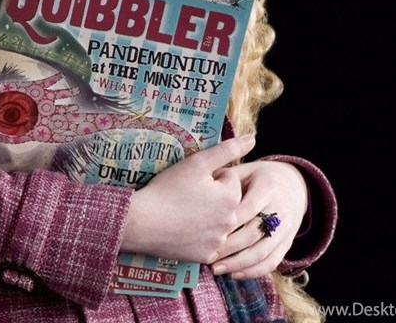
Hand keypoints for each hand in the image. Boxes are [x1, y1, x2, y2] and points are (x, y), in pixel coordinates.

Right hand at [120, 134, 254, 264]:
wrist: (142, 222)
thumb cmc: (168, 189)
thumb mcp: (197, 163)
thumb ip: (227, 149)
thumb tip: (252, 138)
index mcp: (231, 197)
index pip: (229, 179)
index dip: (210, 177)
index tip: (192, 181)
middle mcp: (230, 222)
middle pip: (226, 202)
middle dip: (212, 197)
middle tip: (186, 196)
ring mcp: (218, 242)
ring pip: (217, 222)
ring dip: (207, 216)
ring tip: (182, 212)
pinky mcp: (205, 256)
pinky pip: (208, 242)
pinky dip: (198, 236)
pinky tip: (182, 229)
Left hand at [209, 160, 308, 278]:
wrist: (293, 185)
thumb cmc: (258, 177)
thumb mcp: (244, 171)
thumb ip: (224, 179)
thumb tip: (198, 186)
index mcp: (268, 187)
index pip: (246, 208)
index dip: (226, 222)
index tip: (204, 230)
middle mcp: (280, 209)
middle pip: (253, 233)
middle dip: (228, 247)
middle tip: (206, 254)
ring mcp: (286, 229)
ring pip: (262, 252)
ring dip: (238, 263)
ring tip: (215, 268)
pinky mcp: (287, 244)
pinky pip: (272, 262)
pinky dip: (252, 271)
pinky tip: (233, 274)